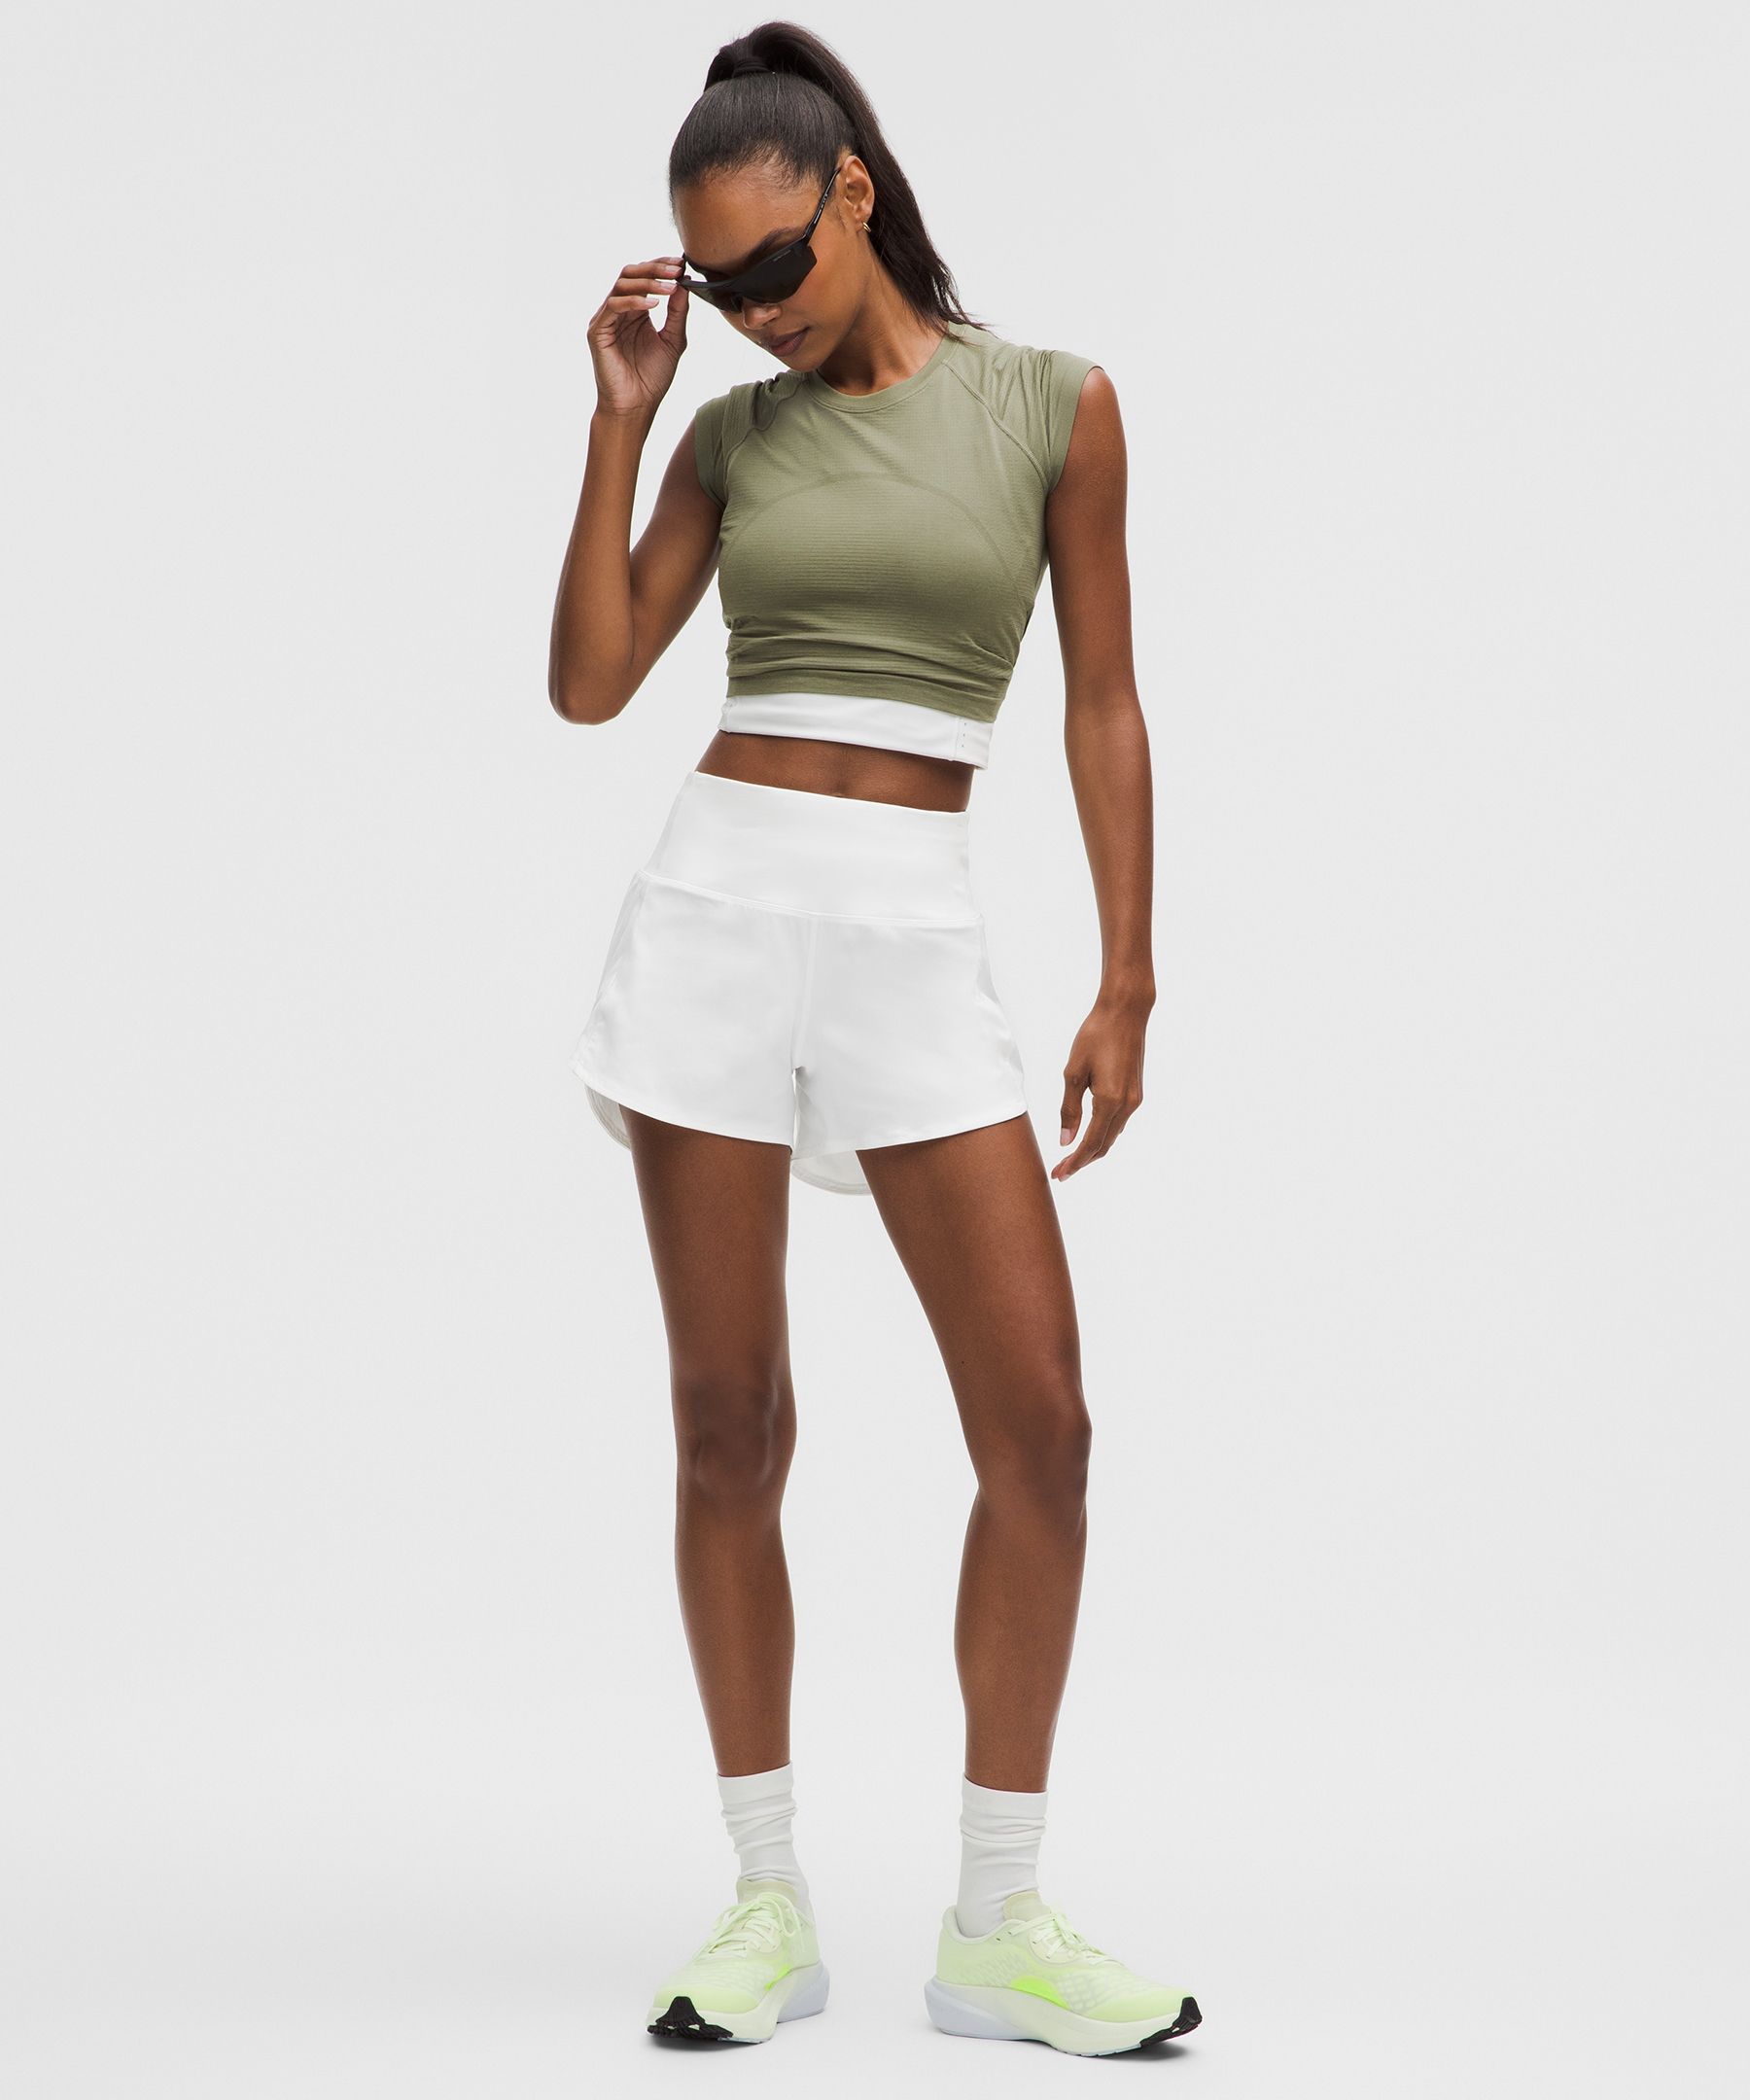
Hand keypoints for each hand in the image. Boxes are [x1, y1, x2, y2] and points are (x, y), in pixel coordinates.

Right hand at [588, 254, 689, 420]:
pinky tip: (654, 305)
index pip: (644, 278)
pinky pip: (613, 307)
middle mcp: (618, 311)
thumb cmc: (652, 378)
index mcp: (635, 311)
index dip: (661, 267)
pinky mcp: (598, 332)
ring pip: (621, 285)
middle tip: (676, 270)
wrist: (636, 407)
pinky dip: (634, 302)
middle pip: (630, 274)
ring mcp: (606, 320)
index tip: (681, 264)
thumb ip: (678, 313)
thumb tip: (684, 284)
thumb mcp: (673, 340)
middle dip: (654, 268)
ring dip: (647, 283)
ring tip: (670, 287)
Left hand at [1053, 995, 1148, 1180]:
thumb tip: (1066, 1140)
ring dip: (1093, 1149)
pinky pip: (1118, 1122)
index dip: (1074, 1162)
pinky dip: (1102, 1134)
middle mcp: (1127, 1105)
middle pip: (1103, 1145)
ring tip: (1071, 1157)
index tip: (1059, 1175)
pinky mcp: (1136, 1092)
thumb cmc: (1095, 1036)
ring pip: (1112, 1135)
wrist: (1126, 1012)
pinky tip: (1089, 1134)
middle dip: (1082, 1161)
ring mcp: (1134, 1099)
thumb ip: (1069, 1109)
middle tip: (1061, 1172)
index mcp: (1109, 1101)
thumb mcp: (1073, 1072)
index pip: (1090, 1144)